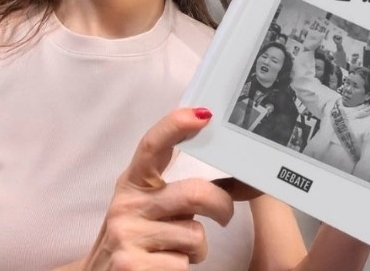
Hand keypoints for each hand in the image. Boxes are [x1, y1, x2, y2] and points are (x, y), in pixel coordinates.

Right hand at [81, 108, 234, 268]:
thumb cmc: (138, 241)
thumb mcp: (153, 209)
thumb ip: (186, 193)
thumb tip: (243, 182)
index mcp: (132, 183)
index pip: (152, 146)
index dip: (175, 127)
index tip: (203, 115)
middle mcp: (126, 205)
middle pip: (195, 193)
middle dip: (222, 206)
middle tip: (224, 215)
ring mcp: (126, 236)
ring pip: (195, 235)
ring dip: (197, 249)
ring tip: (175, 251)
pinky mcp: (132, 267)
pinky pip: (183, 264)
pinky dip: (183, 269)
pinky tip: (162, 267)